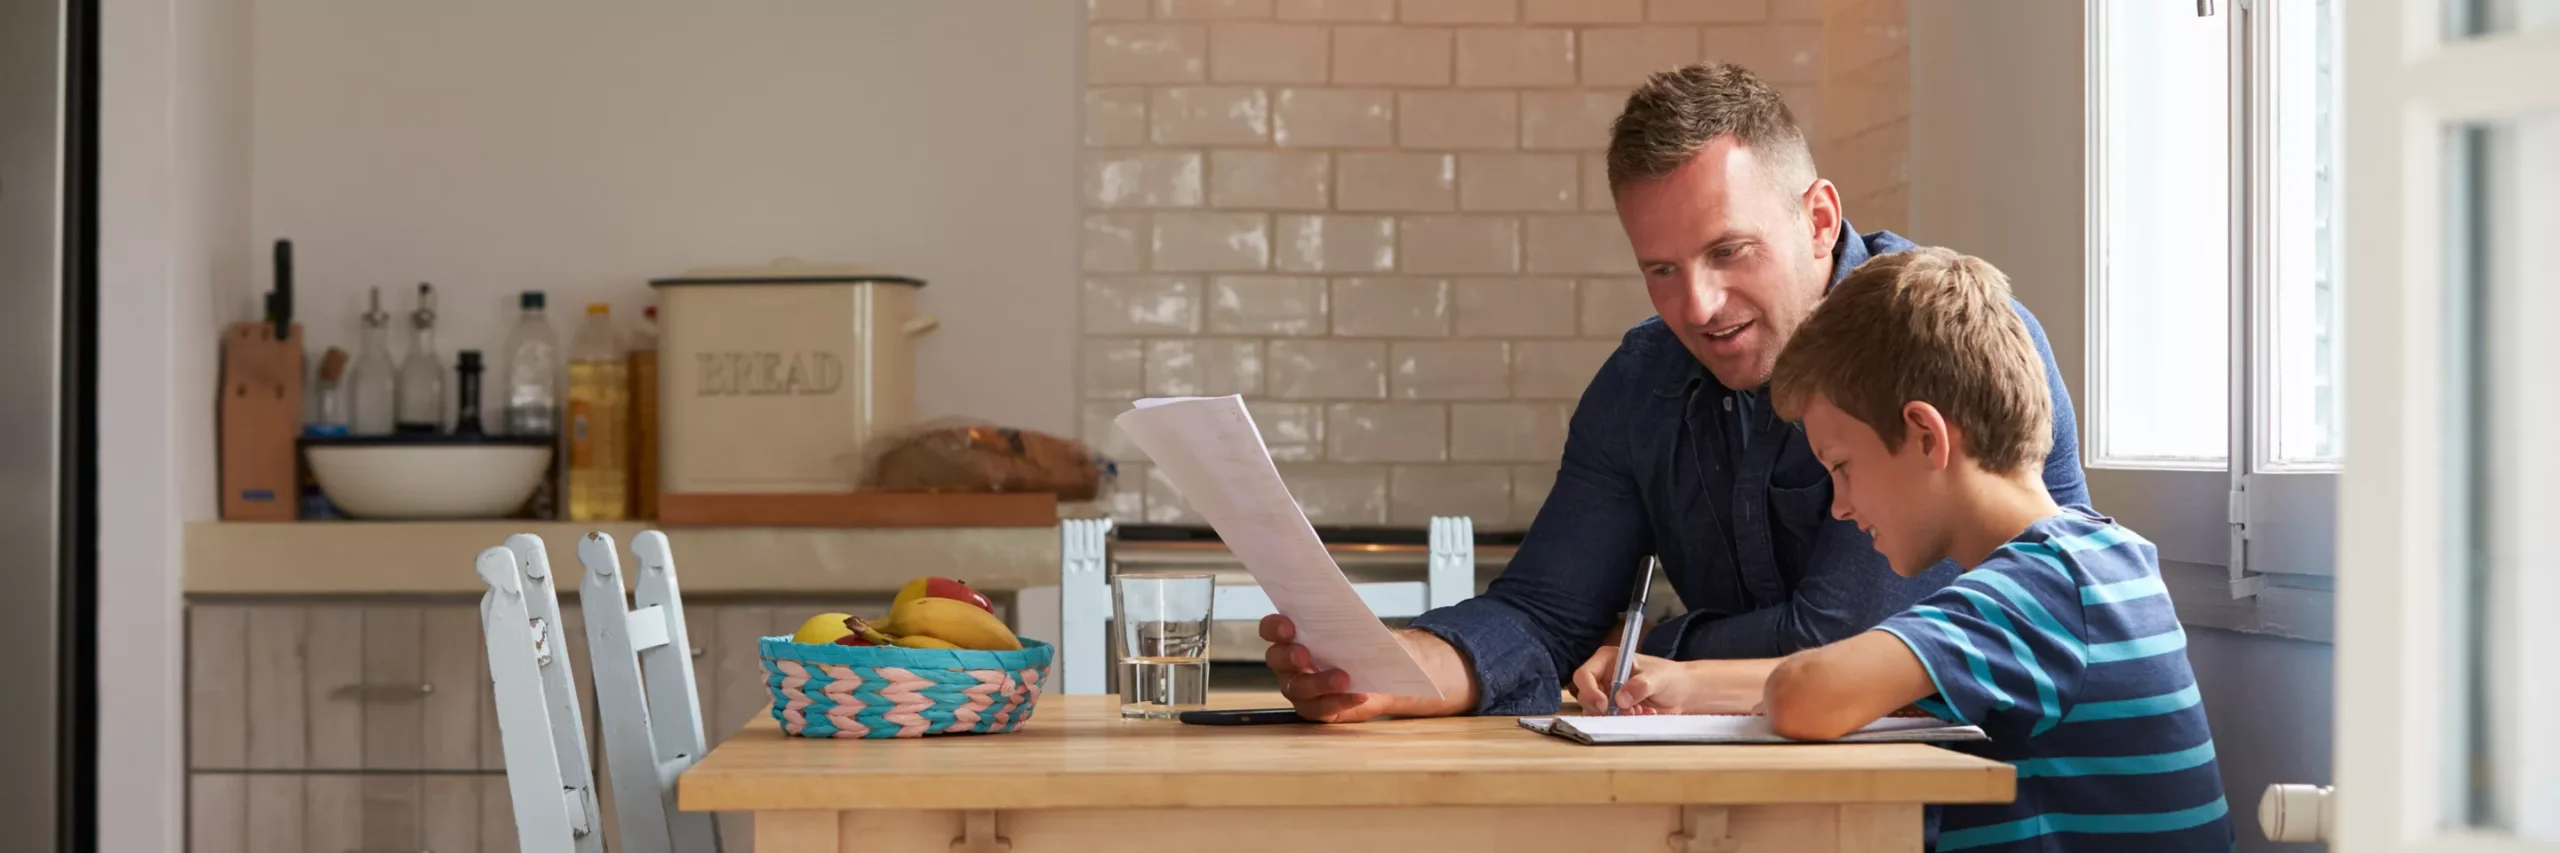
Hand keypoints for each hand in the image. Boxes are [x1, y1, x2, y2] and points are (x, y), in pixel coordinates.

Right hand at [1261, 614, 1400, 722]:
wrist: (1375, 677)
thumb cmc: (1359, 646)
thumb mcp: (1353, 627)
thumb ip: (1343, 619)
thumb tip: (1346, 611)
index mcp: (1291, 637)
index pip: (1269, 629)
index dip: (1274, 627)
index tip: (1289, 627)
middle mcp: (1287, 663)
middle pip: (1276, 659)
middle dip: (1288, 656)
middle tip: (1304, 655)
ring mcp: (1297, 688)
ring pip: (1297, 687)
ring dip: (1318, 682)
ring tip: (1342, 679)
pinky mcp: (1314, 708)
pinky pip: (1320, 708)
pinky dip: (1339, 701)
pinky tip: (1358, 695)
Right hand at [1569, 645, 1693, 714]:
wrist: (1683, 693)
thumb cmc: (1671, 677)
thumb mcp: (1658, 678)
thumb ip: (1640, 685)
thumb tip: (1620, 699)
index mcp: (1607, 660)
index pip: (1584, 675)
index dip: (1590, 691)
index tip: (1605, 705)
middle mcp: (1603, 677)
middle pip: (1585, 696)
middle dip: (1605, 708)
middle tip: (1628, 711)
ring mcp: (1607, 695)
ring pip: (1595, 711)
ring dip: (1615, 716)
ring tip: (1639, 712)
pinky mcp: (1615, 710)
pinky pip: (1609, 720)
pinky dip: (1623, 722)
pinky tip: (1643, 714)